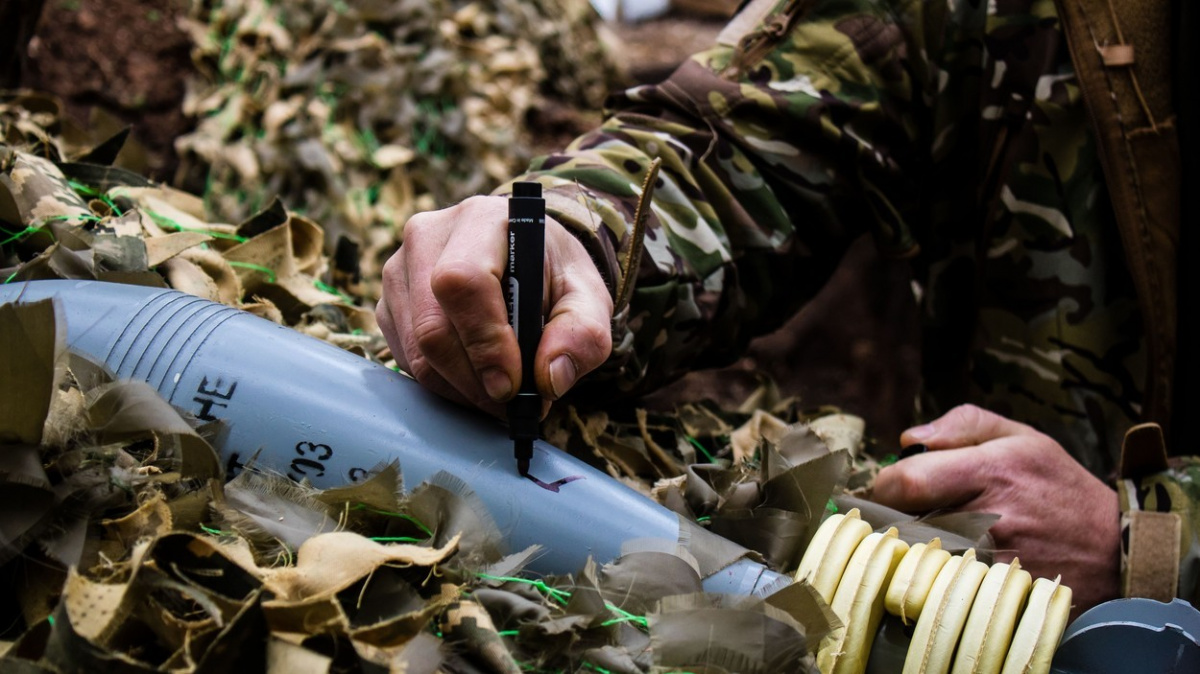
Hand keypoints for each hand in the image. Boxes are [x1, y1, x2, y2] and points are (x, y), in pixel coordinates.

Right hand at [376, 195, 613, 416]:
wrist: (524, 261)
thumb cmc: (554, 276)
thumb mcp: (588, 297)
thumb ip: (583, 334)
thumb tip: (550, 378)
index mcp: (481, 220)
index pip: (464, 282)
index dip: (485, 342)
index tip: (512, 386)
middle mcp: (427, 237)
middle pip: (433, 327)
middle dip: (475, 380)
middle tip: (512, 404)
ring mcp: (399, 270)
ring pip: (416, 352)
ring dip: (461, 389)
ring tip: (501, 394)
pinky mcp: (390, 304)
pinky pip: (406, 360)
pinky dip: (444, 384)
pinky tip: (477, 380)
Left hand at [872, 404, 1119, 614]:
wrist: (1116, 550)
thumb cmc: (1059, 488)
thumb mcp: (1022, 438)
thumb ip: (961, 425)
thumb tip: (908, 440)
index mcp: (992, 470)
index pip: (906, 482)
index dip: (886, 485)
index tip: (891, 487)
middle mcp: (989, 517)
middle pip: (905, 522)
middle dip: (895, 517)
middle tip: (907, 513)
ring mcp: (992, 561)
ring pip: (919, 556)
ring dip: (914, 546)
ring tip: (933, 536)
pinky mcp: (996, 592)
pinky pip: (943, 584)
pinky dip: (936, 574)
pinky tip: (951, 564)